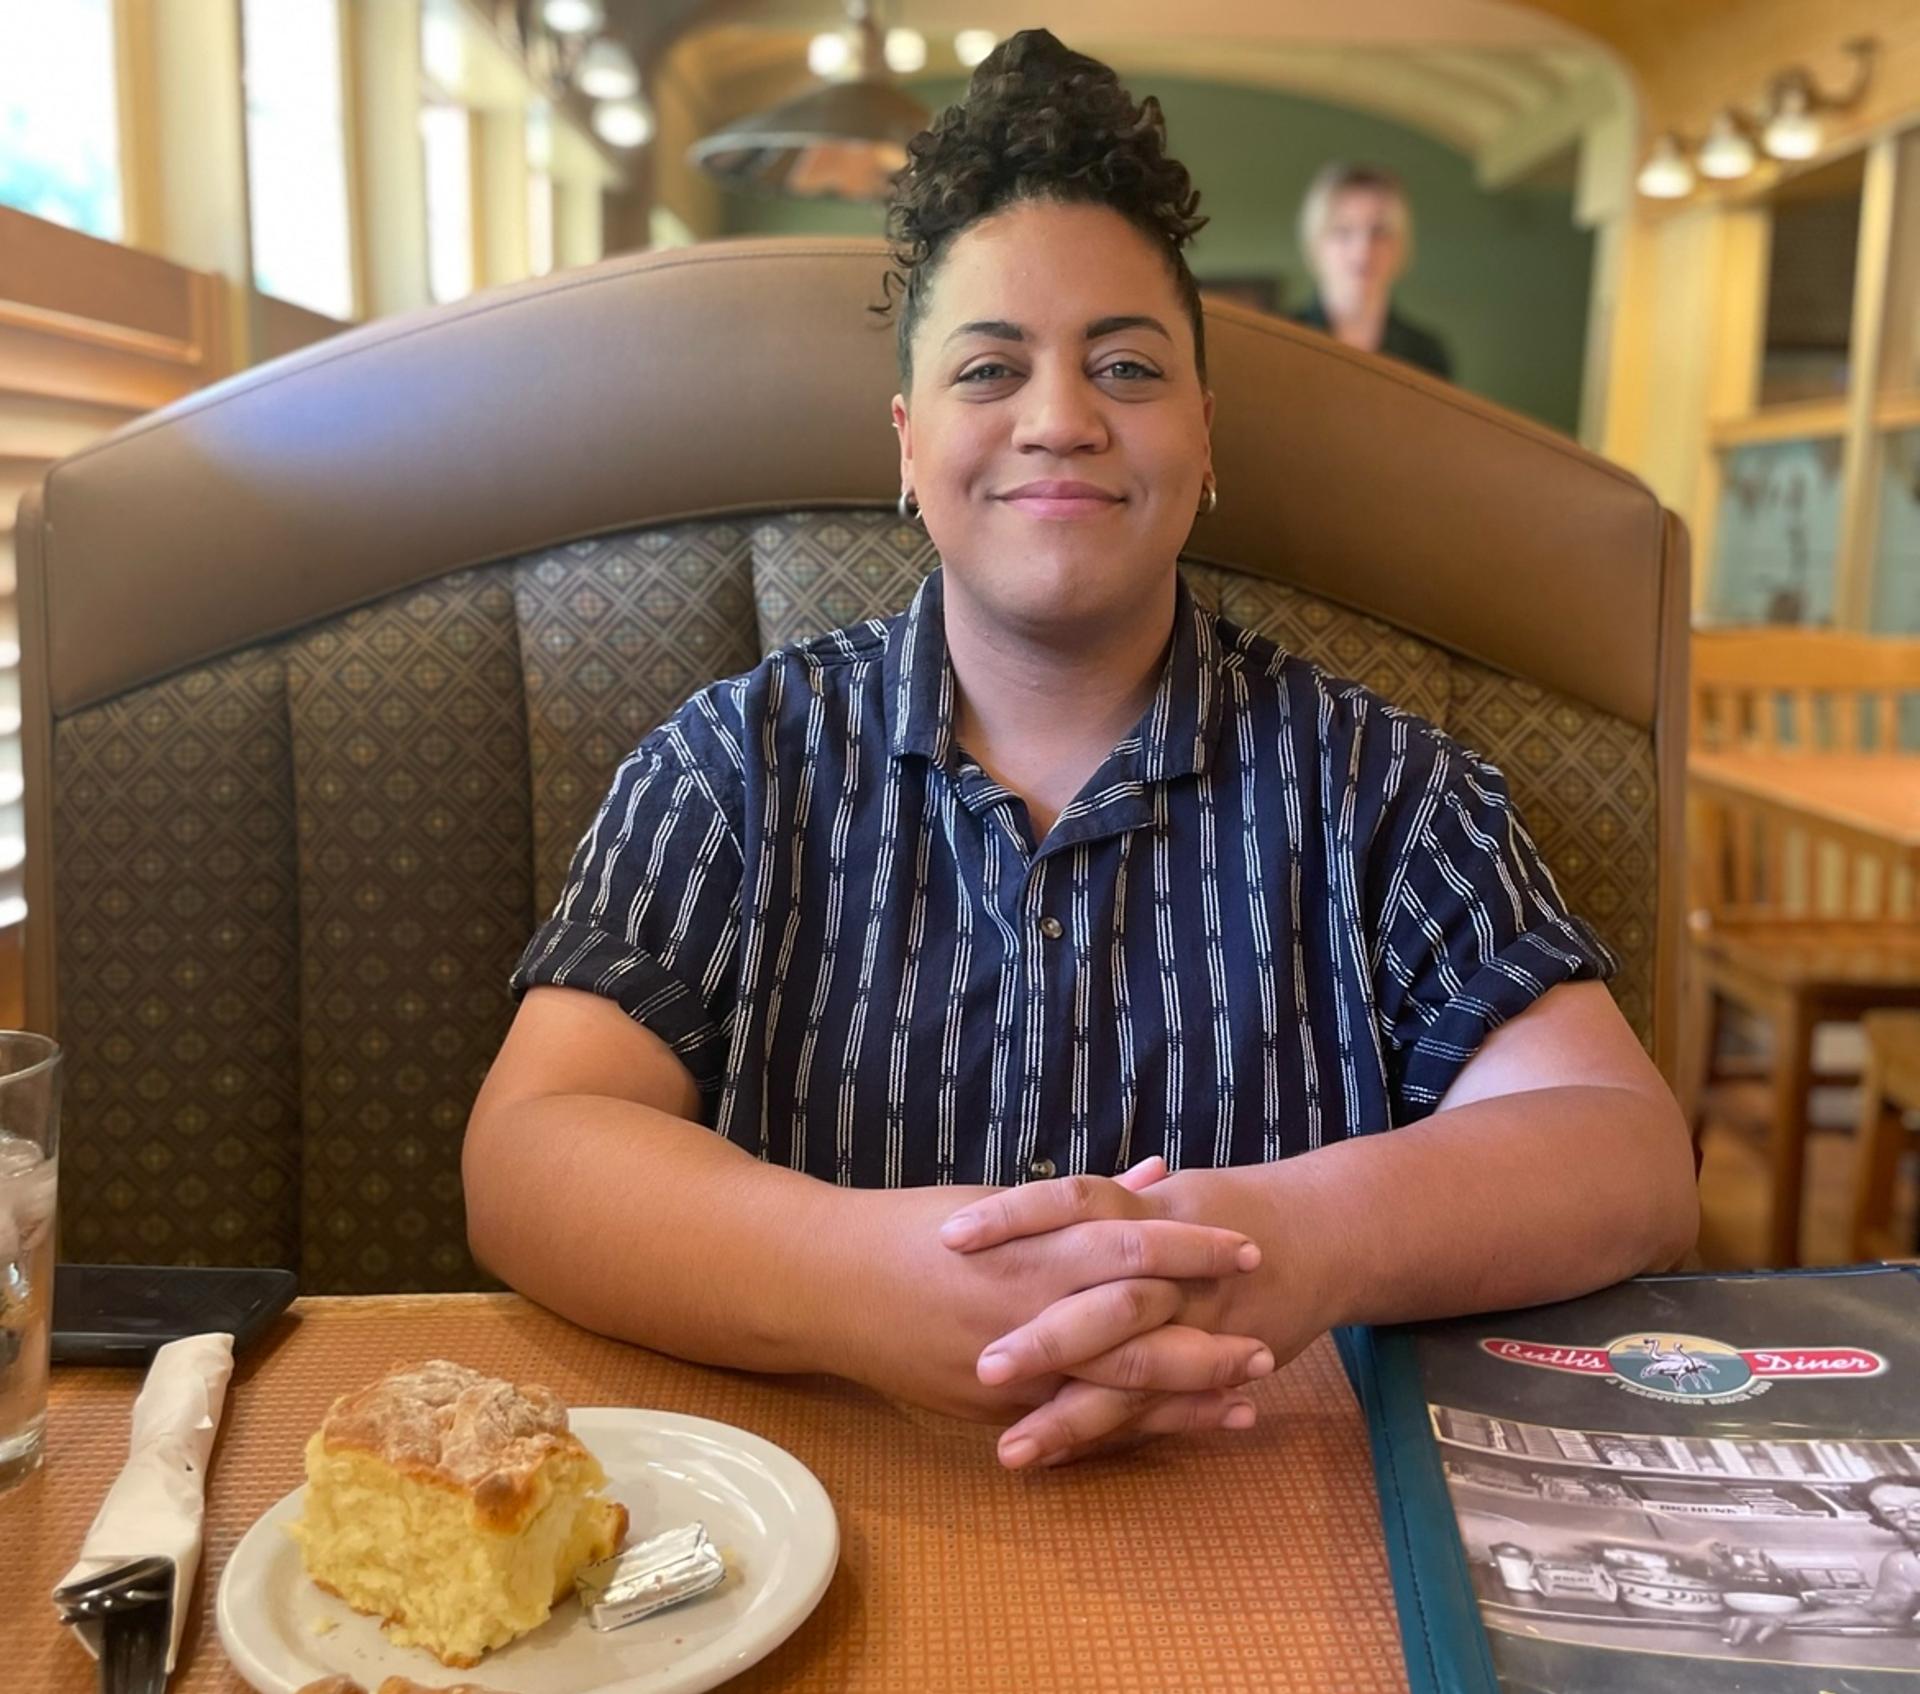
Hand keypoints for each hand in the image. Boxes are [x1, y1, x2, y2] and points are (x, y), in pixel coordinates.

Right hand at [835, 1162, 1265, 1427]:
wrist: (826, 1283)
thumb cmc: (911, 1228)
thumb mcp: (998, 1202)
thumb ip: (1081, 1199)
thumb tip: (1155, 1175)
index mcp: (1029, 1247)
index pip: (1130, 1244)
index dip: (1193, 1247)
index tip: (1246, 1247)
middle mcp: (1027, 1309)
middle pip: (1137, 1329)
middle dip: (1206, 1339)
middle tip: (1269, 1343)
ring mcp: (1010, 1367)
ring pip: (1113, 1388)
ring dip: (1184, 1395)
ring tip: (1243, 1397)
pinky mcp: (992, 1406)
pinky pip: (1071, 1421)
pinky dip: (1126, 1425)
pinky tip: (1169, 1429)